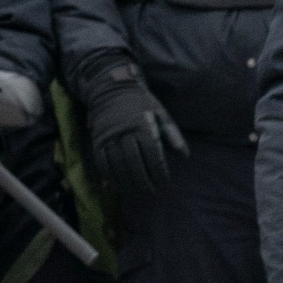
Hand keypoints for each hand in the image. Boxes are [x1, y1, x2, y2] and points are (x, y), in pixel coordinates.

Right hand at [82, 70, 184, 200]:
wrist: (111, 90)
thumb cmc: (141, 104)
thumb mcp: (161, 114)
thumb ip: (172, 135)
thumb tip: (184, 155)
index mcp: (142, 126)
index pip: (152, 155)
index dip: (158, 171)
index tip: (163, 182)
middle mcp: (124, 133)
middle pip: (133, 163)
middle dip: (143, 181)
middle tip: (151, 192)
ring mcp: (108, 137)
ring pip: (117, 166)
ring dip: (126, 182)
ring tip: (136, 192)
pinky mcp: (97, 141)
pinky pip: (102, 162)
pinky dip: (110, 176)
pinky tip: (118, 185)